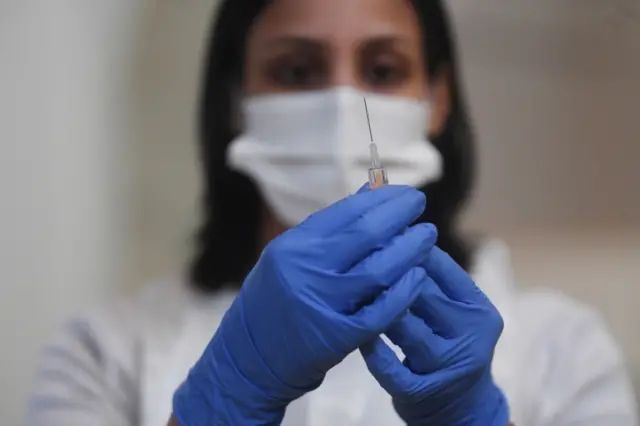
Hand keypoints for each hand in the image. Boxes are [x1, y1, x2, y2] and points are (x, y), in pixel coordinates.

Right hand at [173, 185, 438, 424]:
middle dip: (400, 215)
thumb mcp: (291, 256)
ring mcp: (322, 304)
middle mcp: (306, 270)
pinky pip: (382, 311)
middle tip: (420, 204)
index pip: (347, 212)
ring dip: (410, 250)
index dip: (382, 198)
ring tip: (427, 237)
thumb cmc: (274, 299)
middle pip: (366, 235)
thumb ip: (331, 228)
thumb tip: (371, 190)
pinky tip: (419, 276)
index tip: (404, 193)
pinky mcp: (338, 337)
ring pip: (379, 270)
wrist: (249, 357)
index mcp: (294, 246)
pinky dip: (405, 292)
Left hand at [360, 246, 509, 425]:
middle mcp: (470, 335)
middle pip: (420, 291)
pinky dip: (371, 347)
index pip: (440, 266)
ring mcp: (445, 366)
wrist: (461, 406)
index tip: (377, 232)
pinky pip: (389, 366)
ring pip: (403, 325)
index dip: (405, 246)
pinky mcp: (420, 392)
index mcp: (479, 308)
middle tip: (354, 254)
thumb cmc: (449, 342)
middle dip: (386, 272)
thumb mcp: (455, 310)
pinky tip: (358, 333)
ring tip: (352, 287)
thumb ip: (433, 278)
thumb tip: (395, 228)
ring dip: (376, 304)